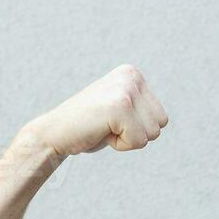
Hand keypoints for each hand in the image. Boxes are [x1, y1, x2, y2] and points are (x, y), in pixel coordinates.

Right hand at [26, 64, 168, 157]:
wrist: (54, 133)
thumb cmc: (88, 127)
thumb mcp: (119, 111)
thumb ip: (140, 109)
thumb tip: (164, 120)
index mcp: (133, 74)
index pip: (161, 118)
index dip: (138, 128)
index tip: (112, 120)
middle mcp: (131, 76)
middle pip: (160, 125)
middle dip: (136, 134)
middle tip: (107, 125)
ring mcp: (125, 90)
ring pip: (152, 134)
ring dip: (127, 139)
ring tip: (104, 127)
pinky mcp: (120, 106)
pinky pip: (138, 141)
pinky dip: (120, 145)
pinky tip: (101, 132)